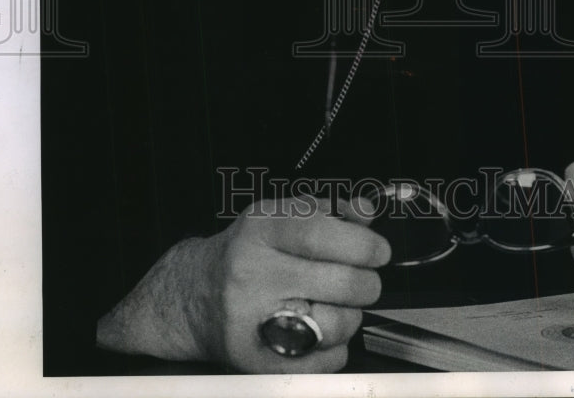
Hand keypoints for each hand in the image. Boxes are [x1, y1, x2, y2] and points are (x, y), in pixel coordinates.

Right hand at [97, 195, 390, 371]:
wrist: (194, 295)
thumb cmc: (244, 253)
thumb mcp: (278, 217)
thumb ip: (326, 211)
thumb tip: (366, 212)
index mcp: (260, 231)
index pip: (321, 234)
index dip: (362, 243)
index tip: (379, 250)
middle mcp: (253, 272)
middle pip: (339, 281)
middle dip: (367, 282)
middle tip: (364, 279)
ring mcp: (254, 318)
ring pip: (336, 324)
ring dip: (351, 315)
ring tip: (336, 305)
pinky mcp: (258, 358)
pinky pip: (322, 360)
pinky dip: (335, 348)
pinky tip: (320, 331)